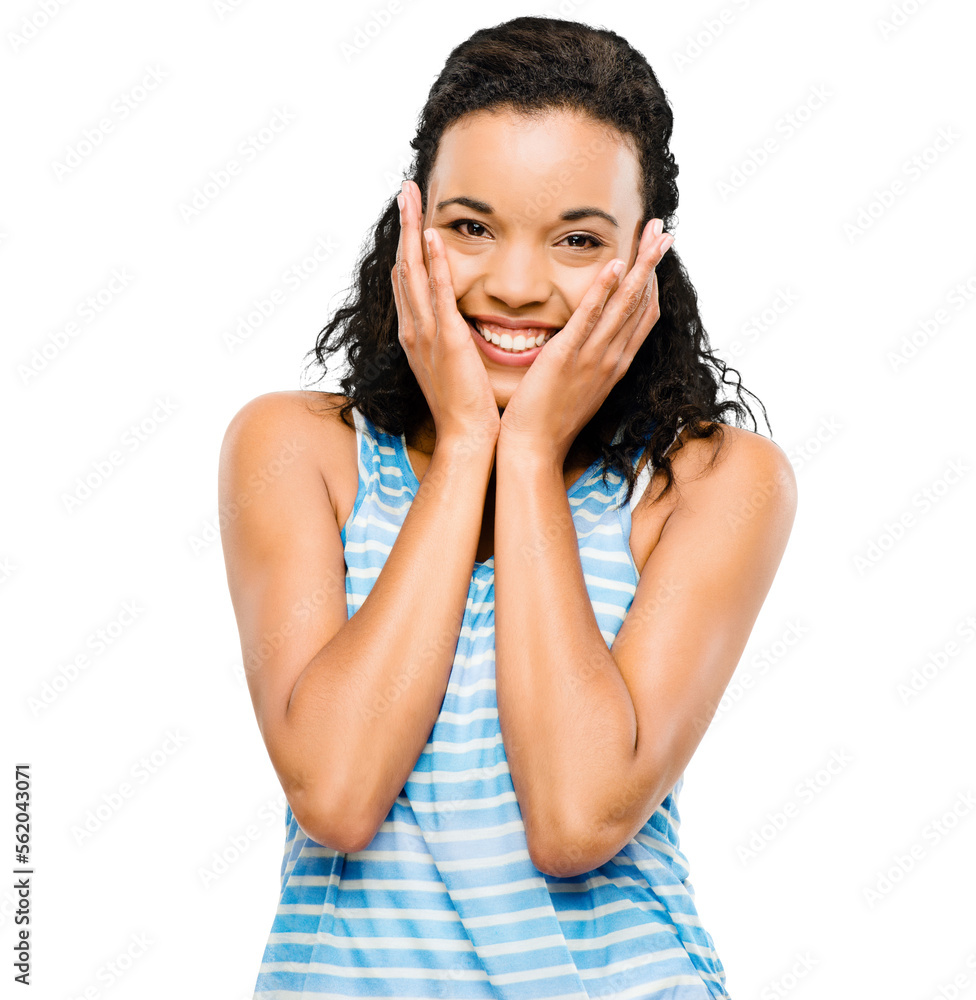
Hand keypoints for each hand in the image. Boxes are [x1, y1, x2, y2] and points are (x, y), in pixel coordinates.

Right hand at [391, 179, 500, 452]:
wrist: (467, 438)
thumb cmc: (467, 407)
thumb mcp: (455, 366)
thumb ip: (454, 340)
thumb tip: (462, 323)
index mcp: (417, 335)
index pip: (407, 281)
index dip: (407, 247)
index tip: (411, 217)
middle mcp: (415, 330)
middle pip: (403, 266)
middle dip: (403, 225)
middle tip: (405, 189)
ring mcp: (427, 334)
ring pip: (412, 271)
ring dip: (411, 230)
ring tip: (409, 195)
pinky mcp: (447, 341)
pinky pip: (438, 295)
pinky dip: (433, 265)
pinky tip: (431, 237)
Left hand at [498, 219, 673, 462]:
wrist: (533, 450)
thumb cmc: (548, 421)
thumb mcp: (577, 386)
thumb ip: (586, 361)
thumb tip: (586, 342)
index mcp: (614, 364)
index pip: (642, 316)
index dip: (652, 282)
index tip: (656, 254)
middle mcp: (611, 358)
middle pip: (641, 302)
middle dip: (653, 263)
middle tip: (664, 229)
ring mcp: (592, 358)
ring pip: (625, 305)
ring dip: (640, 266)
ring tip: (652, 234)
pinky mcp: (566, 358)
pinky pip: (588, 320)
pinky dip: (603, 291)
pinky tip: (614, 266)